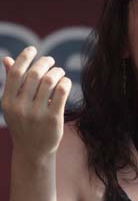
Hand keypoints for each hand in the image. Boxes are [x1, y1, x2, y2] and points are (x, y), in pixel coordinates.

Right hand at [1, 46, 71, 160]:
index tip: (33, 49)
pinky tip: (65, 82)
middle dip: (44, 63)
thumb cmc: (24, 124)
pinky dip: (65, 82)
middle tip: (50, 61)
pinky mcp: (53, 119)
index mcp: (7, 102)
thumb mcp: (13, 106)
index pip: (15, 73)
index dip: (24, 57)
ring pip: (49, 81)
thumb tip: (8, 59)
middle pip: (34, 74)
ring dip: (57, 71)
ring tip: (59, 72)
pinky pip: (61, 92)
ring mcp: (36, 114)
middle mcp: (20, 107)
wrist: (33, 151)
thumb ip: (12, 83)